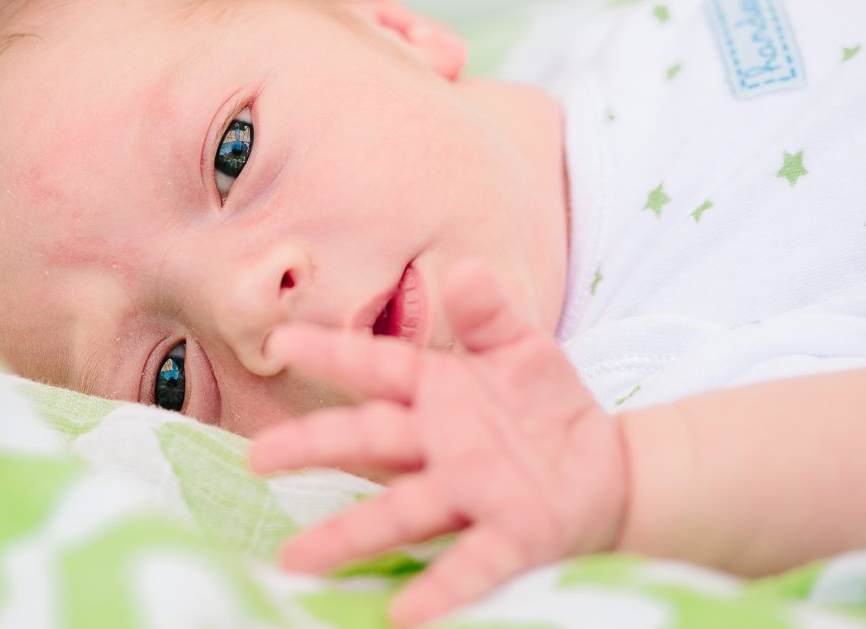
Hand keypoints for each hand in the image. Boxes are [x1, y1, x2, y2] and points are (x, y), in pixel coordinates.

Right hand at [249, 260, 627, 626]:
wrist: (608, 467)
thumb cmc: (546, 404)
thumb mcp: (523, 347)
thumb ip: (491, 313)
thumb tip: (463, 270)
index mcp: (440, 392)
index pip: (379, 368)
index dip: (332, 353)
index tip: (279, 342)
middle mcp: (442, 446)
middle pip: (371, 440)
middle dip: (316, 444)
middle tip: (258, 457)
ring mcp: (472, 493)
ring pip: (402, 511)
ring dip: (349, 534)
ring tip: (294, 559)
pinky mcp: (512, 536)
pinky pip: (472, 562)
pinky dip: (439, 586)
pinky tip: (402, 614)